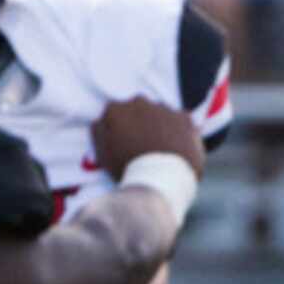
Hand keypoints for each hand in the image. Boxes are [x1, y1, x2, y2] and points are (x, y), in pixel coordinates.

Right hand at [91, 97, 205, 180]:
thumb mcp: (103, 152)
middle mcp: (139, 102)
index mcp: (116, 109)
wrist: (159, 180)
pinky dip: (180, 130)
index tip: (126, 143)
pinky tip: (178, 146)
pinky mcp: (184, 118)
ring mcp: (163, 108)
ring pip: (160, 113)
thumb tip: (101, 120)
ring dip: (160, 125)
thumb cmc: (127, 169)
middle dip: (140, 123)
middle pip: (138, 110)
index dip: (121, 129)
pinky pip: (181, 120)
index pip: (116, 113)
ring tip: (163, 149)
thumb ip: (99, 132)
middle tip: (145, 146)